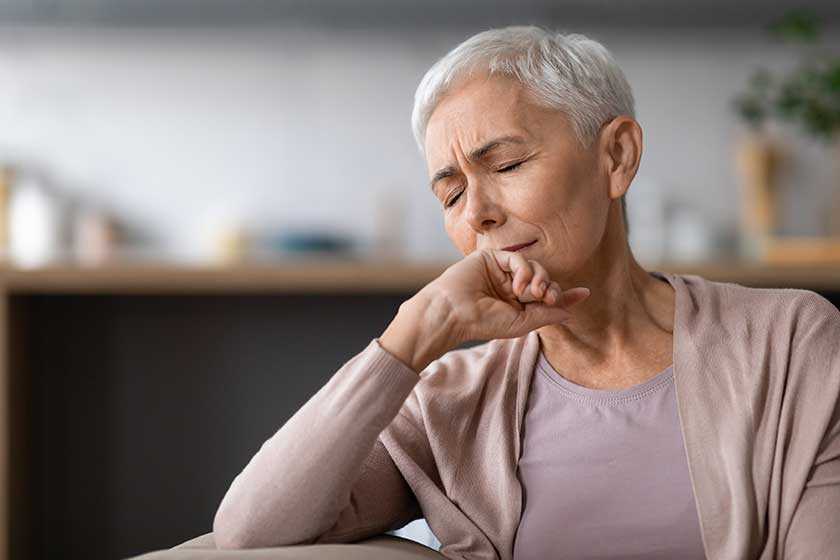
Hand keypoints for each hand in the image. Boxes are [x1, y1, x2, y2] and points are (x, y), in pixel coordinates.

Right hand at [419, 248, 589, 345]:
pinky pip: (519, 258)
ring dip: (538, 279)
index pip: (545, 296)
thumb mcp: (521, 323)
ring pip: (534, 267)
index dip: (565, 295)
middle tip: (547, 297)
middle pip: (544, 280)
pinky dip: (524, 270)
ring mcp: (501, 271)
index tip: (584, 294)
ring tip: (530, 293)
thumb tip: (570, 312)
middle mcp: (510, 285)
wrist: (454, 313)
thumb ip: (546, 315)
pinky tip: (517, 285)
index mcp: (516, 303)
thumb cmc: (483, 322)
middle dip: (550, 288)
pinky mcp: (492, 257)